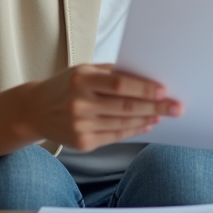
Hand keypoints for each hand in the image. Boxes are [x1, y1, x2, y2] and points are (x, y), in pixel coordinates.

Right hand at [19, 63, 182, 151]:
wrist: (35, 110)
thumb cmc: (66, 85)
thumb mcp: (84, 70)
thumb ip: (112, 72)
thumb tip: (147, 76)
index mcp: (81, 79)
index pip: (119, 84)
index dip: (144, 88)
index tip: (164, 90)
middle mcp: (79, 103)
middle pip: (126, 106)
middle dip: (155, 107)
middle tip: (176, 107)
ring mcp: (80, 125)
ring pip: (123, 123)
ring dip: (147, 119)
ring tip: (164, 115)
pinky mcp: (82, 142)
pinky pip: (115, 136)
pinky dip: (134, 130)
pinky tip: (147, 124)